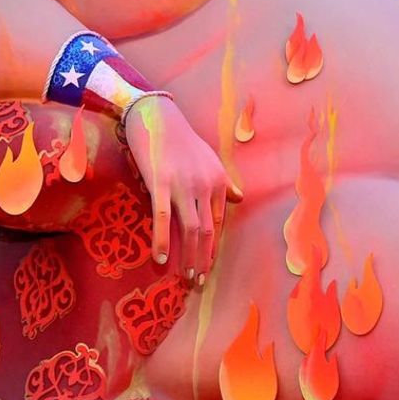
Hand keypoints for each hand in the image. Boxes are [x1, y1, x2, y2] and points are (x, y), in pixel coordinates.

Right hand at [123, 94, 239, 285]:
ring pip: (191, 229)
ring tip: (185, 278)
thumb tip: (240, 199)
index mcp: (219, 181)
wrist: (158, 116)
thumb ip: (225, 182)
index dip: (212, 249)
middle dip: (203, 260)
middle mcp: (206, 185)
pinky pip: (163, 217)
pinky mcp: (161, 183)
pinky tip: (160, 258)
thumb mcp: (210, 160)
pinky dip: (162, 240)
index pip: (218, 224)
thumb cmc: (182, 139)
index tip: (206, 268)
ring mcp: (183, 185)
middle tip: (198, 283)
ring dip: (189, 257)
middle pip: (208, 232)